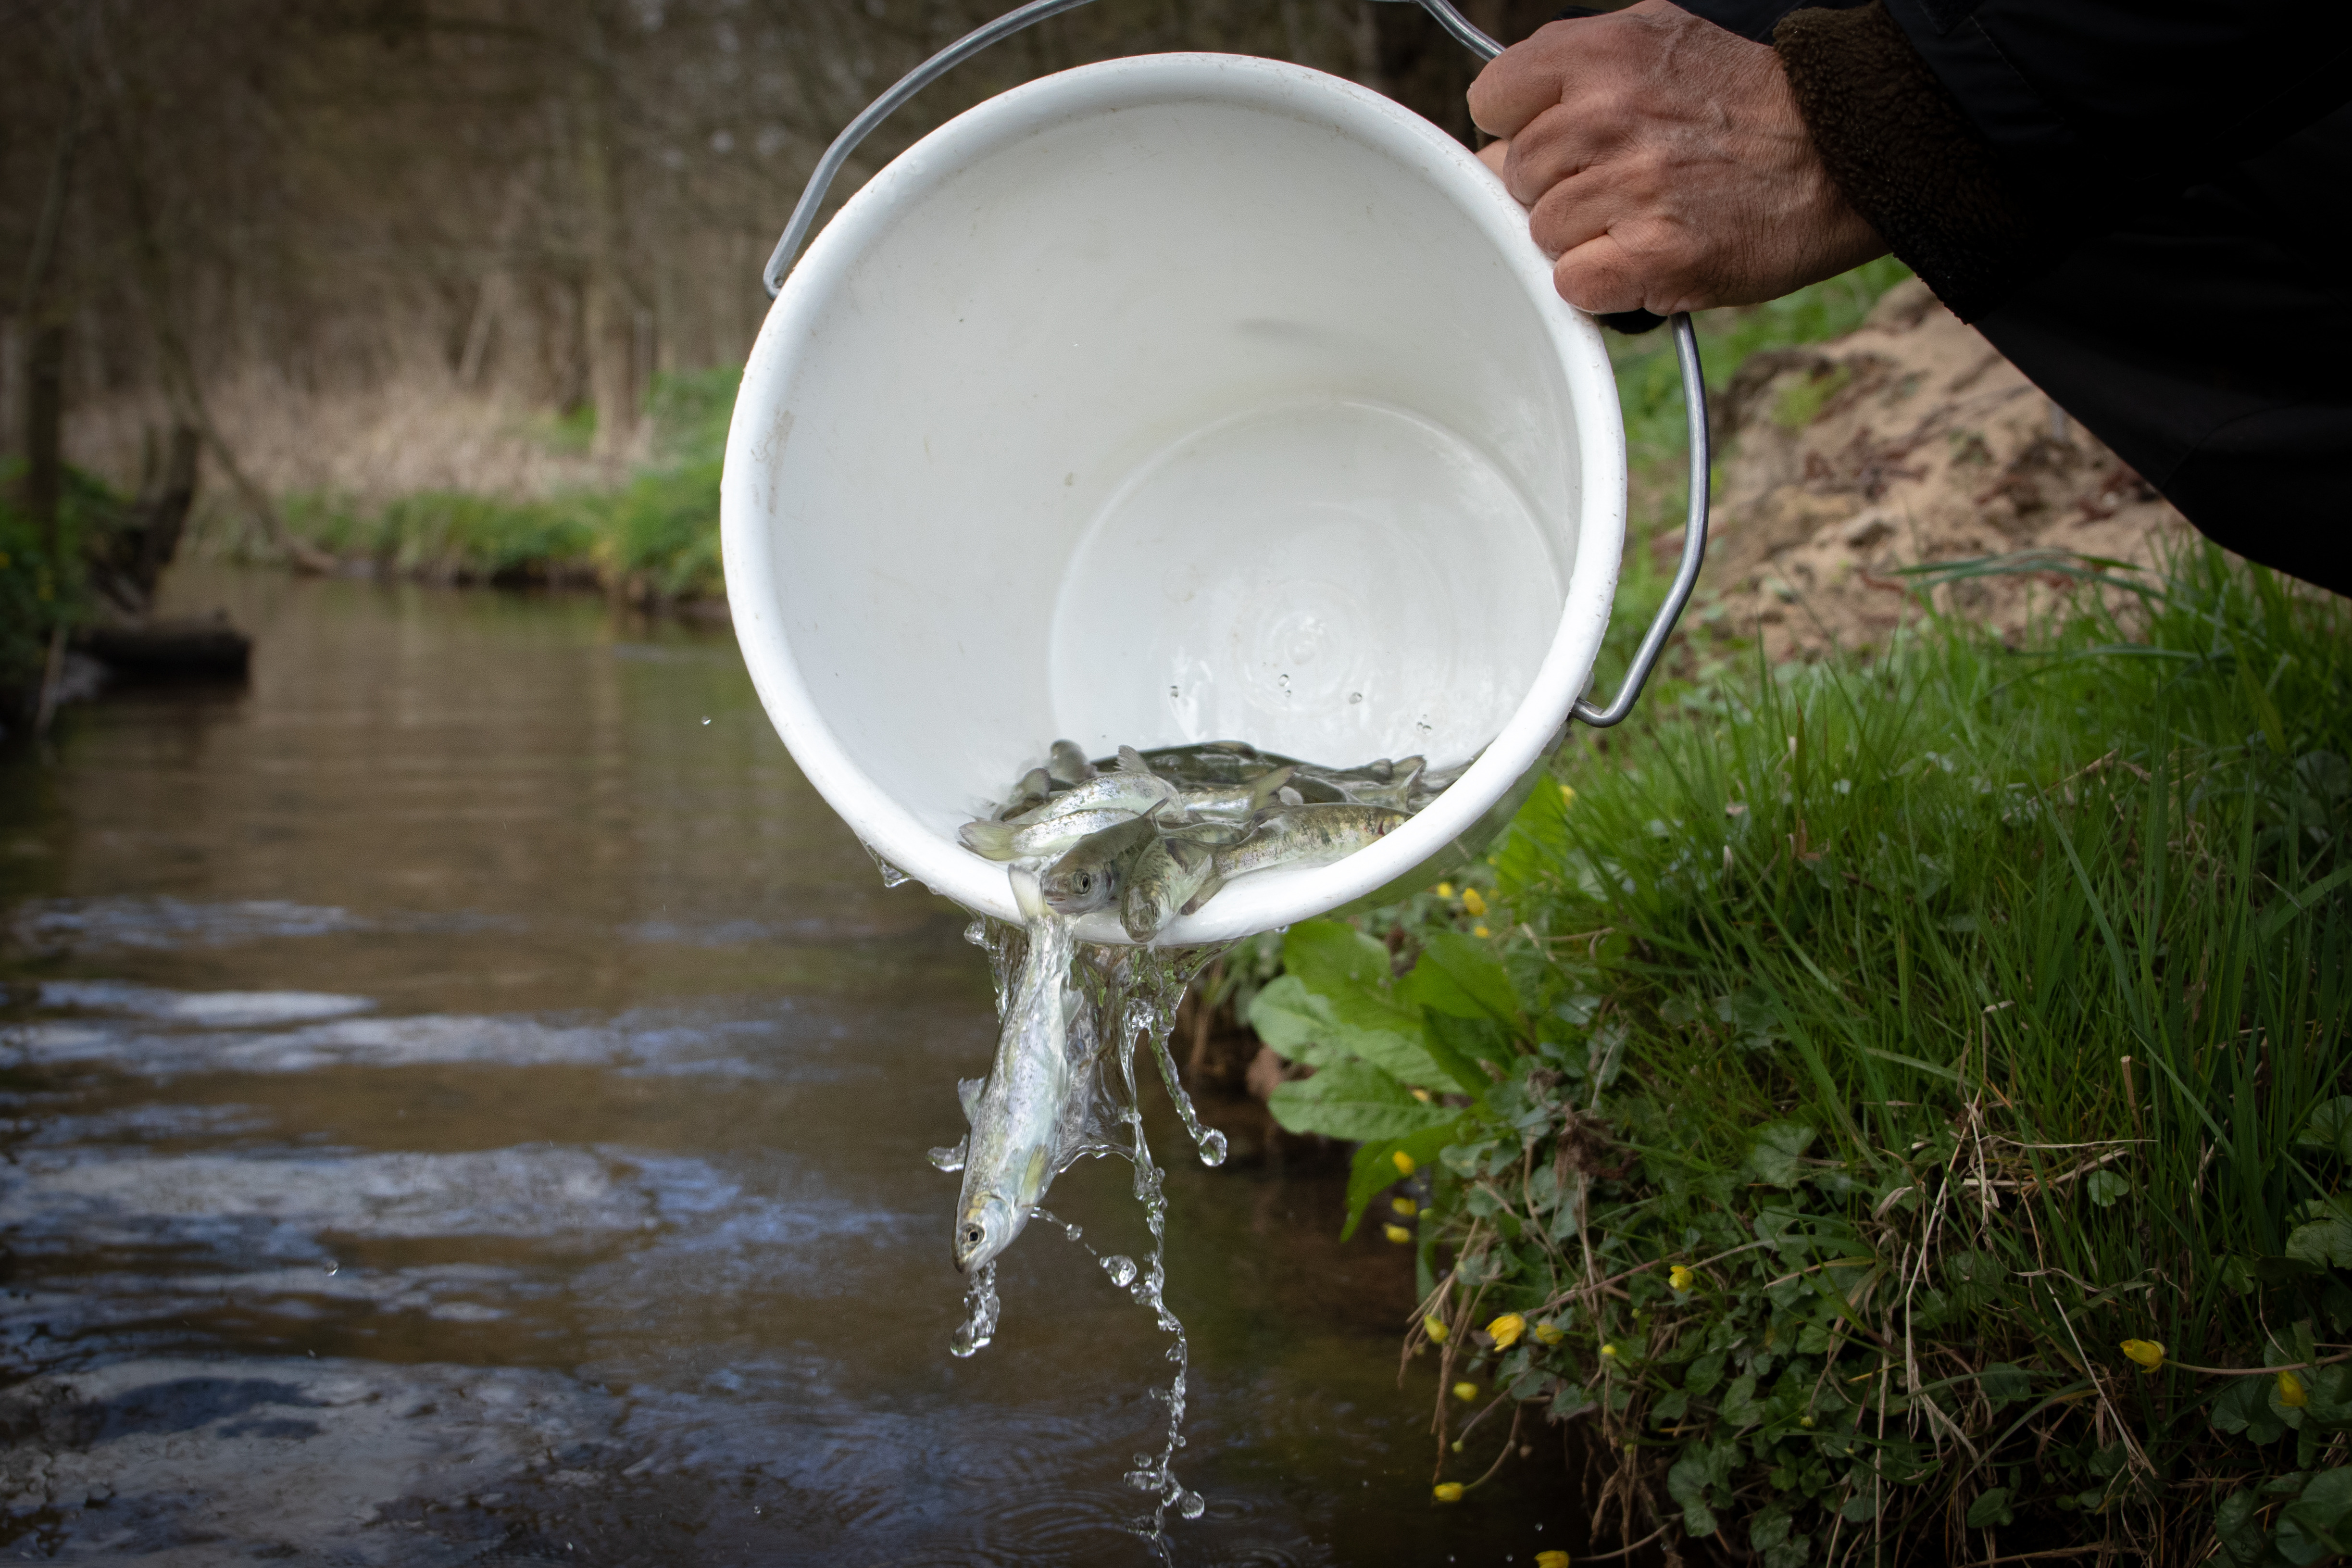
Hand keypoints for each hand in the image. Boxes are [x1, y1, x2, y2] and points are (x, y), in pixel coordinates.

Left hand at [1467, 0, 1883, 314]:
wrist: (1846, 151)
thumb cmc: (1749, 106)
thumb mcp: (1660, 45)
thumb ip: (1573, 77)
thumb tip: (1496, 143)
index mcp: (1603, 52)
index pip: (1493, 98)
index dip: (1520, 126)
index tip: (1561, 140)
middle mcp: (1609, 114)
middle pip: (1515, 175)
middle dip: (1557, 186)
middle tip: (1621, 181)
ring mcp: (1631, 187)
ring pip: (1542, 234)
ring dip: (1585, 237)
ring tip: (1646, 215)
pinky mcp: (1654, 256)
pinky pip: (1573, 285)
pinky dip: (1603, 284)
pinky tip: (1646, 257)